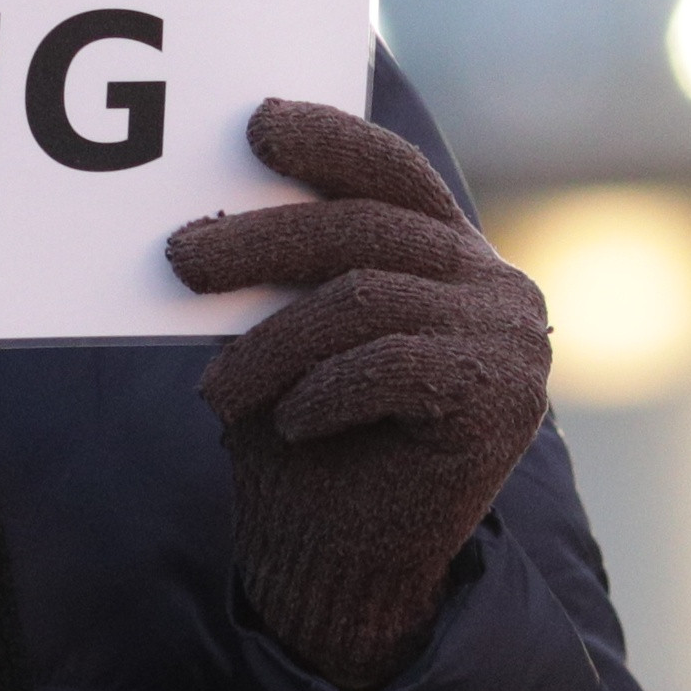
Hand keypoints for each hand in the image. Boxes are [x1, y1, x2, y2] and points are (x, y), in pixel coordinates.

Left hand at [163, 97, 551, 690]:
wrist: (349, 566)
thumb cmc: (307, 447)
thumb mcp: (284, 341)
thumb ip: (277, 278)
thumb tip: (204, 222)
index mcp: (449, 256)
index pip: (393, 173)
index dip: (330, 141)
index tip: (255, 124)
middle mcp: (493, 283)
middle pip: (366, 227)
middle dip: (263, 238)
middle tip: (181, 260)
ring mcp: (509, 336)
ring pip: (365, 296)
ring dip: (273, 343)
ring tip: (214, 392)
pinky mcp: (504, 396)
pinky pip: (392, 361)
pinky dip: (326, 390)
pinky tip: (292, 423)